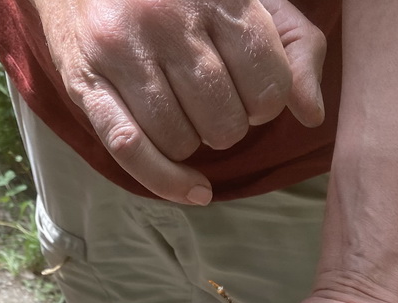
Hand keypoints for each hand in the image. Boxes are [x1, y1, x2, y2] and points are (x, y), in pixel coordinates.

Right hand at [36, 0, 325, 203]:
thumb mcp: (250, 2)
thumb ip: (294, 50)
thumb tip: (312, 114)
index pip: (268, 85)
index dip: (266, 105)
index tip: (251, 96)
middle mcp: (168, 16)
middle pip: (224, 121)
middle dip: (227, 127)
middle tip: (212, 105)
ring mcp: (123, 48)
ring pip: (180, 140)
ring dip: (191, 144)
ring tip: (183, 113)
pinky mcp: (85, 81)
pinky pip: (131, 150)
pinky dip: (166, 181)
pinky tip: (193, 188)